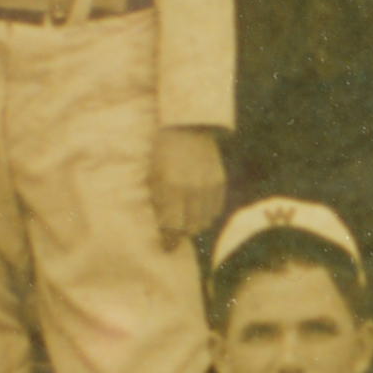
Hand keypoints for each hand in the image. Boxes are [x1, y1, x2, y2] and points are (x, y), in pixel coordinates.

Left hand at [154, 127, 226, 247]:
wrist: (187, 127)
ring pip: (205, 222)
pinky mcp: (220, 182)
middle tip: (174, 228)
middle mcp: (192, 190)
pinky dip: (206, 213)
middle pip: (191, 228)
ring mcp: (209, 186)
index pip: (173, 228)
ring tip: (185, 215)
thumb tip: (162, 228)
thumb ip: (157, 203)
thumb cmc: (162, 153)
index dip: (169, 241)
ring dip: (195, 223)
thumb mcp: (152, 176)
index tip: (166, 246)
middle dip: (181, 232)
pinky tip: (197, 205)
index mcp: (171, 189)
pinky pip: (216, 210)